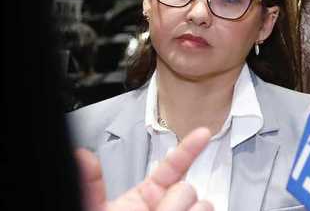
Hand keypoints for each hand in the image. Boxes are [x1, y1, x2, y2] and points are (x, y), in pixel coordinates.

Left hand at [76, 127, 212, 210]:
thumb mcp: (95, 210)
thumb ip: (91, 185)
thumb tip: (81, 157)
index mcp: (143, 198)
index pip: (172, 167)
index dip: (188, 149)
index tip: (203, 133)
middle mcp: (166, 206)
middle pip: (188, 187)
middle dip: (174, 200)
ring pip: (202, 204)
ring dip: (183, 210)